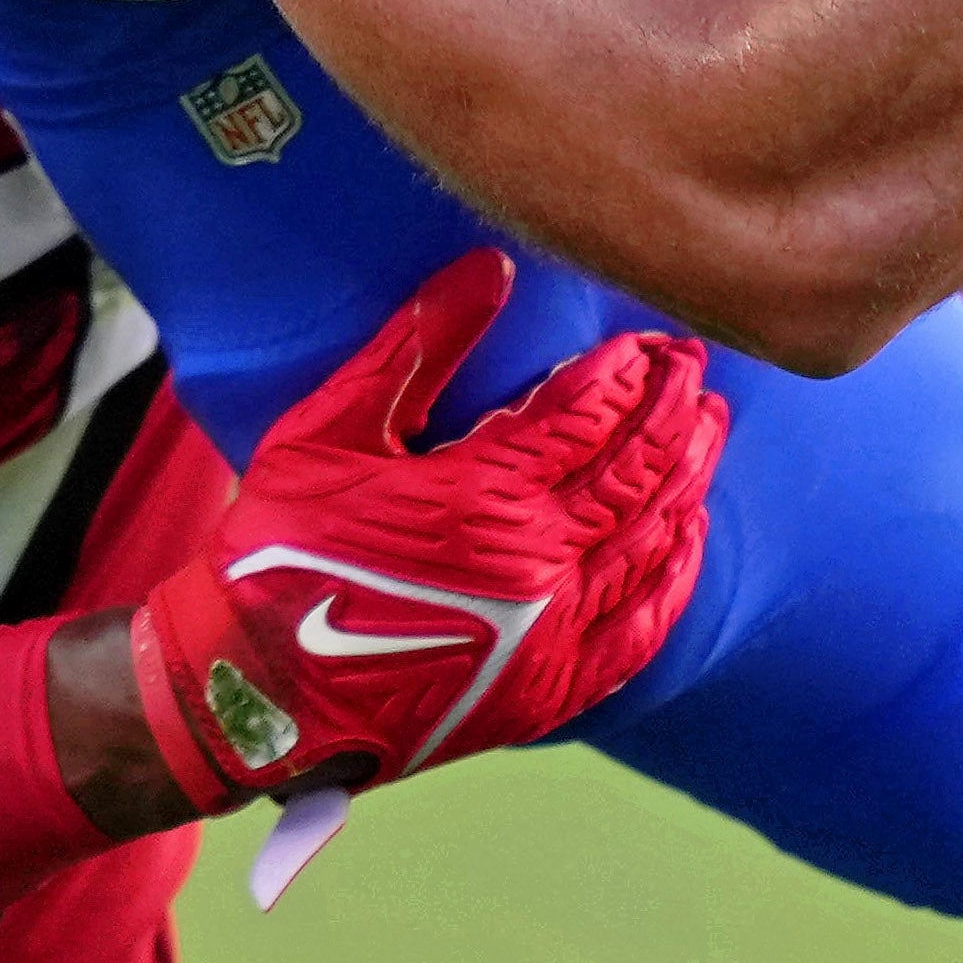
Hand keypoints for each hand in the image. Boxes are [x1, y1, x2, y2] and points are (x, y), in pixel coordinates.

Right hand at [133, 255, 725, 801]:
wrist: (256, 695)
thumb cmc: (277, 554)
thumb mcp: (326, 432)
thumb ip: (416, 348)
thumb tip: (491, 267)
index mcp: (484, 494)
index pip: (591, 412)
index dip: (628, 370)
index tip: (645, 341)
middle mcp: (536, 564)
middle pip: (639, 468)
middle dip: (674, 407)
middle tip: (693, 364)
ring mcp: (551, 634)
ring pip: (652, 538)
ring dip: (688, 474)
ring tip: (707, 425)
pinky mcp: (549, 691)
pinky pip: (641, 628)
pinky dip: (675, 574)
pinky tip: (688, 533)